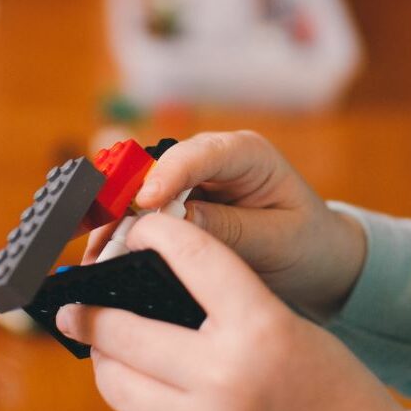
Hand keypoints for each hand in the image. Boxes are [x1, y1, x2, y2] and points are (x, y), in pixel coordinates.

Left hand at [59, 213, 402, 410]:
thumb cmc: (328, 381)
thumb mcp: (286, 324)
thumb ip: (225, 301)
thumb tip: (152, 281)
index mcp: (260, 329)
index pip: (192, 256)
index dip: (155, 232)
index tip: (137, 228)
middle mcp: (225, 376)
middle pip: (125, 330)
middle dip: (91, 312)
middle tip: (73, 304)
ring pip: (117, 383)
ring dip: (102, 358)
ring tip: (98, 342)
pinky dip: (129, 394)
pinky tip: (133, 378)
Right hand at [83, 131, 365, 319]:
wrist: (315, 256)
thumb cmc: (305, 242)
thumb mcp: (277, 240)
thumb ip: (231, 229)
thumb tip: (177, 222)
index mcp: (248, 154)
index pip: (202, 153)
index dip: (169, 174)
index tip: (145, 202)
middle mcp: (212, 158)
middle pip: (157, 167)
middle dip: (126, 200)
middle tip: (103, 236)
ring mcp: (191, 179)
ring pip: (139, 189)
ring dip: (114, 220)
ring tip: (95, 254)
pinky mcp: (176, 202)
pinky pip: (140, 212)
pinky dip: (120, 233)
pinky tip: (102, 256)